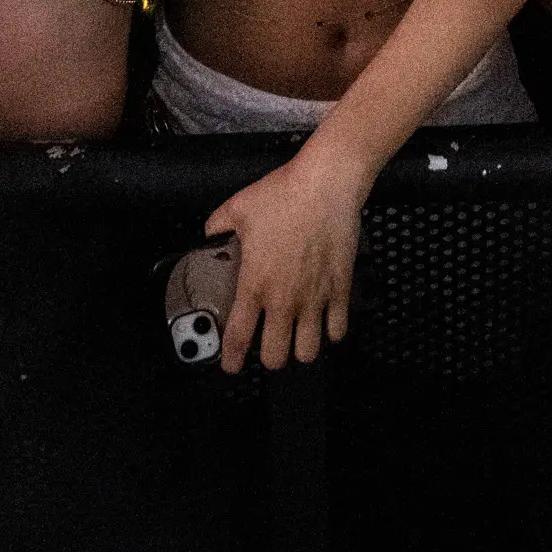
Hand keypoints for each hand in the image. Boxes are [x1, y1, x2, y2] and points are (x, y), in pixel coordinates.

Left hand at [202, 144, 367, 371]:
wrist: (326, 185)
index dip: (232, 359)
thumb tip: (210, 236)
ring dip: (301, 348)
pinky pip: (338, 330)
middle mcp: (284, 300)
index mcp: (255, 285)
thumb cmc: (282, 195)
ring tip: (297, 335)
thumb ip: (217, 228)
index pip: (239, 337)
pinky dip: (331, 331)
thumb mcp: (237, 208)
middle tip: (268, 343)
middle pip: (276, 357)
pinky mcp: (341, 291)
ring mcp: (315, 299)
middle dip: (269, 356)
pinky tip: (324, 320)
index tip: (230, 365)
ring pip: (308, 352)